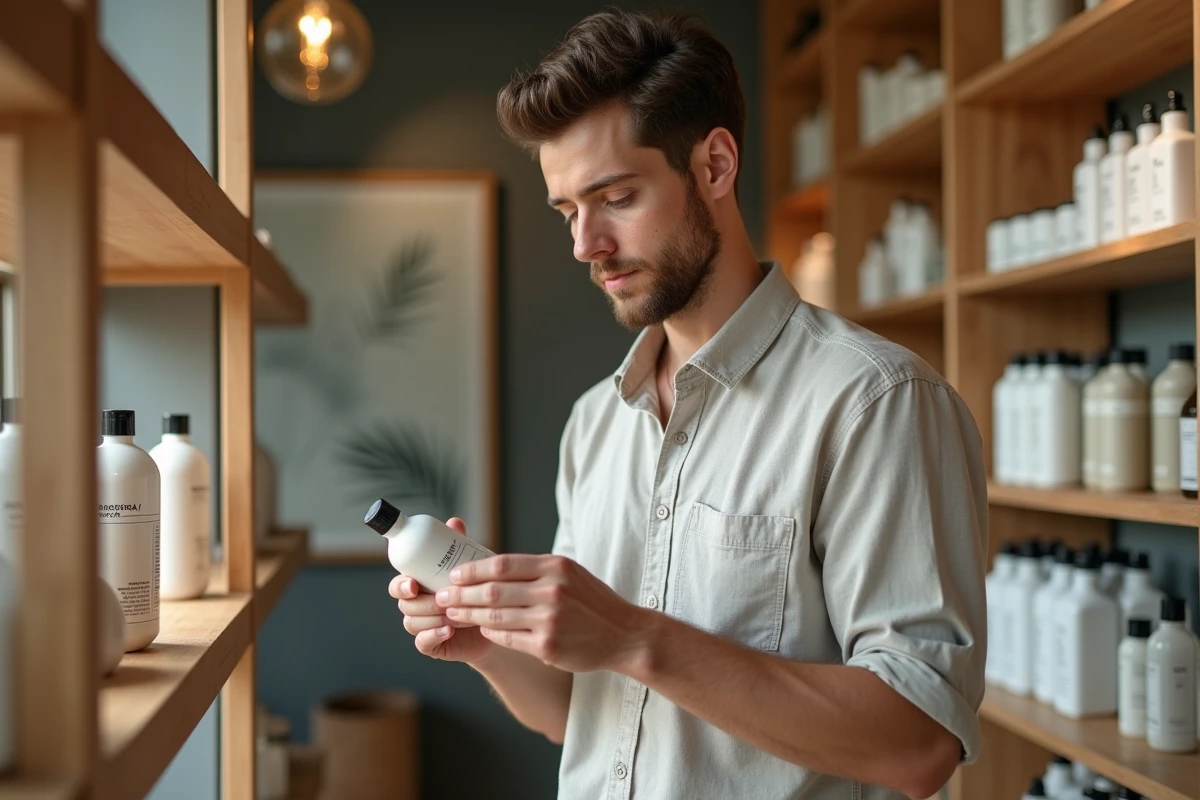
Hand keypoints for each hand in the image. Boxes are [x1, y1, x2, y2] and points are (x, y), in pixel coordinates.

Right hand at [388, 517, 493, 664]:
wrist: (494, 623)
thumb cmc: (476, 591)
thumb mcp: (468, 567)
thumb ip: (458, 546)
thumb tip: (454, 522)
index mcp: (418, 585)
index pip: (398, 585)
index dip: (400, 585)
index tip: (413, 585)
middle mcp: (415, 605)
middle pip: (404, 604)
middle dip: (422, 602)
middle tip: (442, 601)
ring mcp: (421, 626)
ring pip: (412, 623)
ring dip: (431, 618)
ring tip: (453, 616)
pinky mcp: (431, 644)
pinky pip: (422, 643)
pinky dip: (433, 636)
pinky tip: (448, 631)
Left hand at [434, 553, 649, 673]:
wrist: (623, 634)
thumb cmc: (593, 602)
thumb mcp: (569, 573)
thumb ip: (536, 570)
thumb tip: (493, 566)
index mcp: (555, 567)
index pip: (502, 564)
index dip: (473, 570)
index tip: (454, 574)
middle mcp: (551, 591)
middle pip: (493, 591)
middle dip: (461, 594)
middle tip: (442, 595)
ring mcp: (549, 620)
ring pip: (495, 616)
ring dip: (468, 614)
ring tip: (453, 612)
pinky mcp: (547, 646)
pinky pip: (508, 638)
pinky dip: (490, 632)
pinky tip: (481, 629)